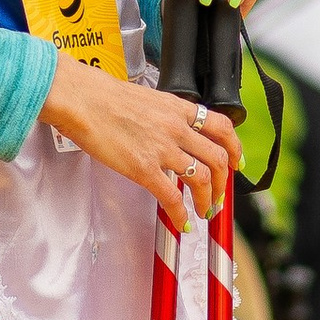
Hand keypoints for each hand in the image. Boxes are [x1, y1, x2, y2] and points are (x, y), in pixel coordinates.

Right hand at [38, 55, 233, 233]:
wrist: (83, 100)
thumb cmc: (104, 97)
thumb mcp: (146, 99)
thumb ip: (164, 116)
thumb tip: (171, 132)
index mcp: (178, 108)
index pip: (222, 127)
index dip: (234, 148)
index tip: (236, 162)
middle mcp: (177, 128)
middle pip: (218, 158)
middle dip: (224, 183)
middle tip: (220, 196)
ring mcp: (162, 149)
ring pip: (202, 178)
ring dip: (207, 200)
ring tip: (203, 211)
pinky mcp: (144, 168)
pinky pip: (172, 197)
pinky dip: (181, 214)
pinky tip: (181, 221)